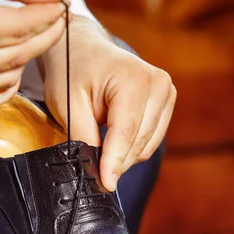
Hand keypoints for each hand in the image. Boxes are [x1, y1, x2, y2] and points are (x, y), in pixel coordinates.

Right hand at [0, 0, 68, 111]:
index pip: (22, 28)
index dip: (49, 16)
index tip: (60, 4)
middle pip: (20, 55)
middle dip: (45, 34)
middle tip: (54, 18)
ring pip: (8, 80)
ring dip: (25, 59)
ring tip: (24, 35)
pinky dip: (5, 85)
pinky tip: (7, 64)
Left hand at [42, 16, 175, 191]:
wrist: (83, 48)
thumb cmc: (72, 71)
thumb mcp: (68, 104)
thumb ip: (83, 137)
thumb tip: (96, 171)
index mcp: (134, 79)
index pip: (126, 132)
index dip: (114, 162)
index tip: (105, 185)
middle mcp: (158, 84)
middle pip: (139, 142)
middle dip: (115, 160)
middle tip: (89, 166)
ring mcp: (166, 92)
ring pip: (146, 145)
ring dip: (122, 155)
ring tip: (97, 141)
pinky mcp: (166, 101)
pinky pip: (150, 140)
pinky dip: (130, 147)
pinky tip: (111, 137)